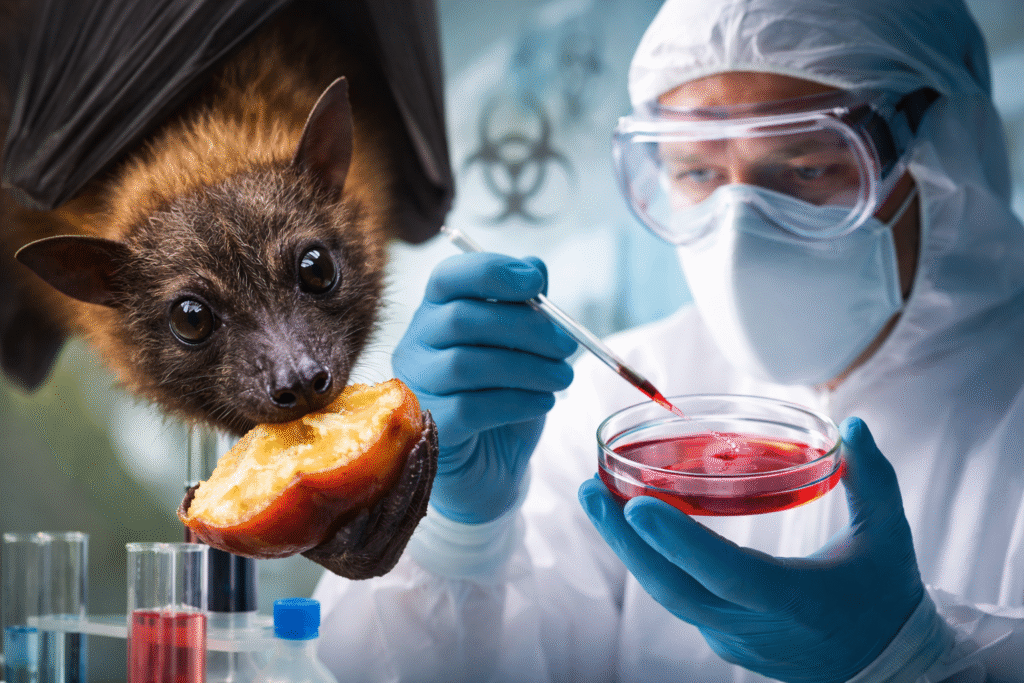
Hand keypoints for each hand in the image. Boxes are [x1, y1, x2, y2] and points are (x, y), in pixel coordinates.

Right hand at [393, 252, 576, 523]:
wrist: (493, 469)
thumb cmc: (505, 399)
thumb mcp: (523, 349)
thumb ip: (527, 307)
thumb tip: (535, 267)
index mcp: (437, 314)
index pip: (449, 278)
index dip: (491, 271)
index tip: (535, 283)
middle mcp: (415, 345)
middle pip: (461, 319)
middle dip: (525, 328)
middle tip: (566, 346)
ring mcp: (415, 388)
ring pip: (466, 364)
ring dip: (528, 368)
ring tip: (562, 379)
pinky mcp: (428, 428)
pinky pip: (470, 407)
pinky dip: (517, 401)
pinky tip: (542, 403)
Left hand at [579, 417, 925, 682]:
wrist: (885, 668)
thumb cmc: (884, 597)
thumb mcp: (889, 538)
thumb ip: (873, 479)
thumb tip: (855, 424)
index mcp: (793, 601)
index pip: (727, 573)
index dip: (680, 542)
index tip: (636, 506)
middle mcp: (752, 626)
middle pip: (672, 588)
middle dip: (623, 540)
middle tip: (589, 490)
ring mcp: (732, 638)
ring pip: (667, 594)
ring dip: (628, 548)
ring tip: (596, 499)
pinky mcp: (722, 638)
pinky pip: (677, 597)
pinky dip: (651, 561)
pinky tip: (629, 524)